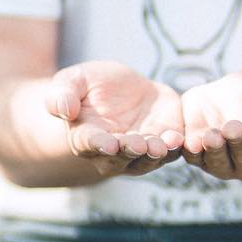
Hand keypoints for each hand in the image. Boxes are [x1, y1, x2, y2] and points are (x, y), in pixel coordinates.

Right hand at [48, 61, 183, 176]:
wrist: (123, 87)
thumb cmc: (91, 86)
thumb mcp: (73, 80)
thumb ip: (62, 94)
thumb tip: (63, 110)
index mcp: (85, 137)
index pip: (90, 144)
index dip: (99, 144)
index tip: (107, 143)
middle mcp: (112, 153)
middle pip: (121, 158)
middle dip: (130, 151)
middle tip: (138, 144)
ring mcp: (139, 152)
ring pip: (147, 160)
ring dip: (154, 154)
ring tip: (160, 145)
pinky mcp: (163, 143)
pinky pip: (170, 150)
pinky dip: (175, 147)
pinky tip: (178, 138)